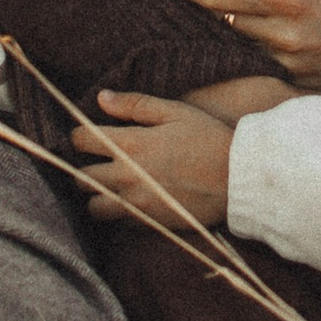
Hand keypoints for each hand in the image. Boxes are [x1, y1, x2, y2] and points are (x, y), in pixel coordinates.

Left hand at [75, 90, 235, 227]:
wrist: (240, 178)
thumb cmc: (209, 138)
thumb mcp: (176, 112)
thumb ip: (135, 105)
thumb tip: (101, 98)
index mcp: (131, 144)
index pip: (81, 140)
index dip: (80, 135)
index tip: (90, 135)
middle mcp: (127, 176)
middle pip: (81, 176)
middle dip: (86, 165)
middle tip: (100, 159)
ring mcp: (136, 203)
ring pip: (92, 205)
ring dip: (96, 194)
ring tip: (111, 184)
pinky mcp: (148, 222)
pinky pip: (117, 221)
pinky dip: (118, 211)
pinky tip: (133, 198)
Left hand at [158, 0, 320, 93]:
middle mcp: (285, 34)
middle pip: (221, 20)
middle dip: (195, 6)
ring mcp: (287, 64)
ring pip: (234, 43)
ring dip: (214, 29)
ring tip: (197, 15)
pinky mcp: (292, 84)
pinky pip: (254, 63)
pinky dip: (241, 49)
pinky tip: (233, 40)